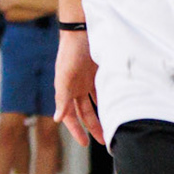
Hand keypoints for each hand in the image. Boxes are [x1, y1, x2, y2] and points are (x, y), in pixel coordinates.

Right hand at [54, 29, 103, 145]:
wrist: (82, 30)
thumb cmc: (70, 52)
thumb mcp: (65, 76)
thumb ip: (62, 98)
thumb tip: (57, 119)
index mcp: (65, 90)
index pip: (70, 116)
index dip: (76, 130)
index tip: (85, 144)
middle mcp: (75, 88)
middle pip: (84, 113)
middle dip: (93, 127)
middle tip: (104, 141)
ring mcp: (86, 81)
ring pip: (95, 104)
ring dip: (102, 116)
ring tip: (113, 127)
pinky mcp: (97, 73)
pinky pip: (103, 91)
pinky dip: (108, 100)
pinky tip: (117, 107)